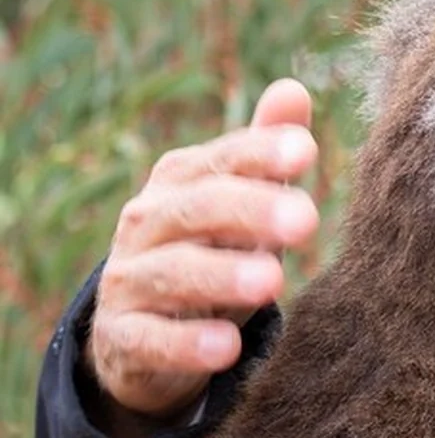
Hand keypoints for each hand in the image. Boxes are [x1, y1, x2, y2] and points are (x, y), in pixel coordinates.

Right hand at [85, 79, 319, 431]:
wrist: (144, 333)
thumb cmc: (211, 251)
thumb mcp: (240, 204)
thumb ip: (263, 153)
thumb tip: (295, 89)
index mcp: (181, 181)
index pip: (222, 160)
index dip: (260, 153)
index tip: (307, 151)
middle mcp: (148, 222)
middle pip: (198, 210)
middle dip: (251, 211)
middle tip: (306, 220)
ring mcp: (130, 280)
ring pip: (173, 272)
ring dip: (222, 275)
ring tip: (273, 282)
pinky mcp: (124, 338)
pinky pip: (151, 339)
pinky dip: (186, 343)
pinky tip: (225, 348)